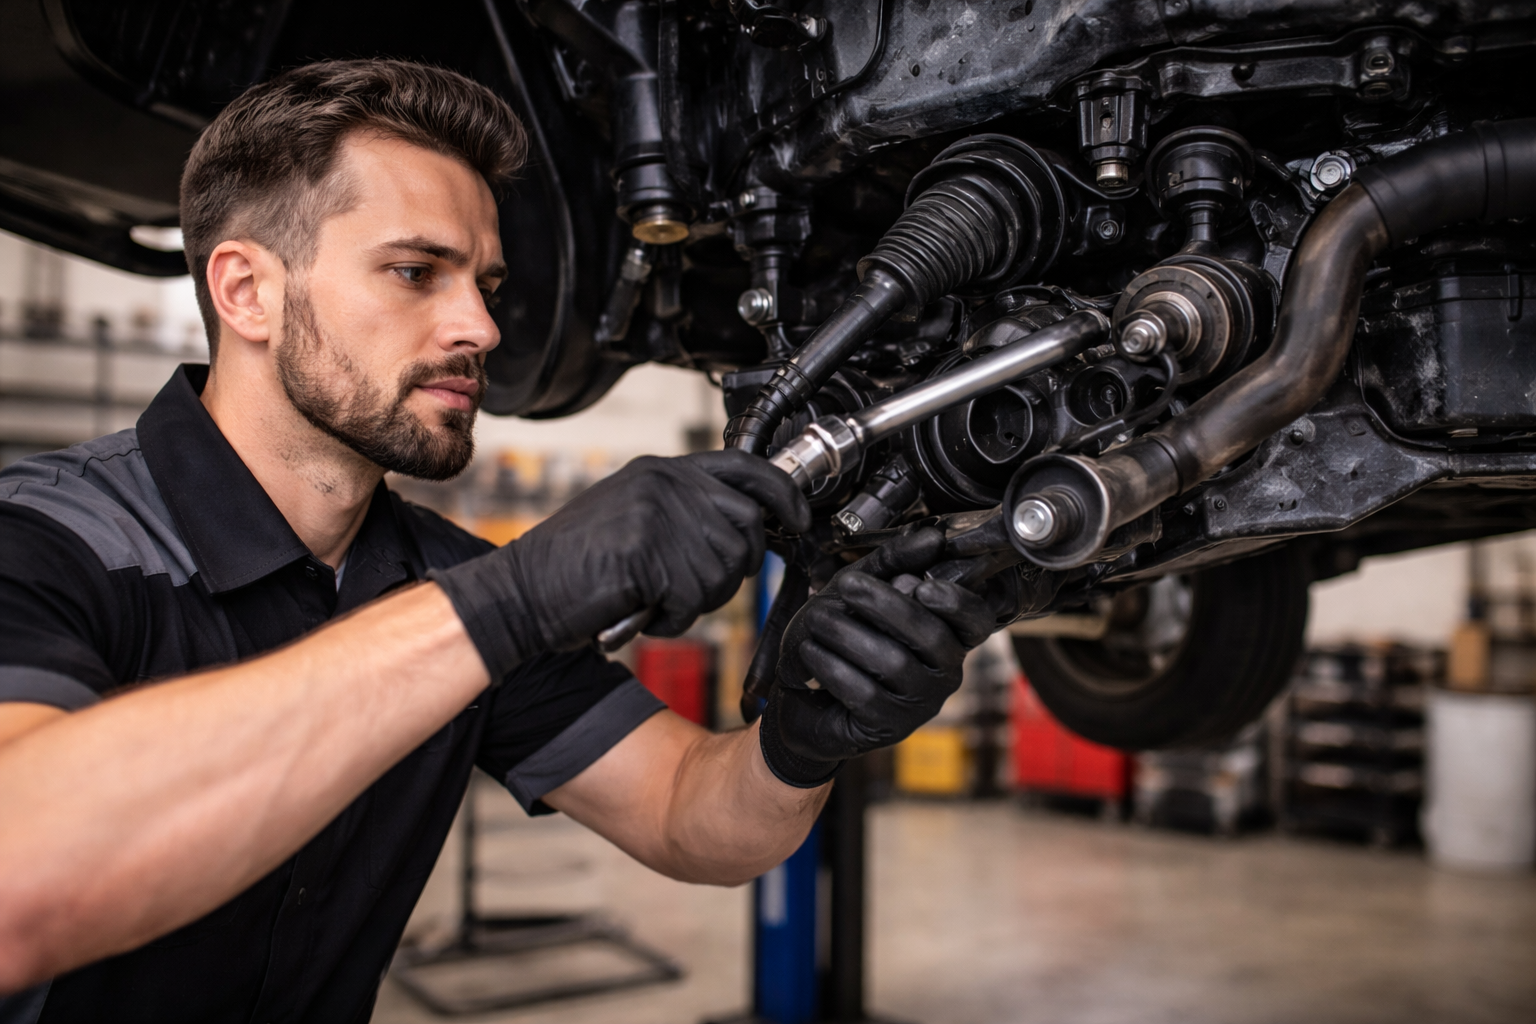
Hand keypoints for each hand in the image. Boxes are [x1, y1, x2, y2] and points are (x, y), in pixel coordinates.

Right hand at [432, 451, 810, 680]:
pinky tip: (643, 614)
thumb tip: (750, 525)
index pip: (747, 468)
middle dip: (733, 571)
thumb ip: (684, 510)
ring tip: (655, 600)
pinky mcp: (647, 552)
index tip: (799, 521)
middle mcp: (663, 483)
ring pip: (726, 570)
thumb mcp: (632, 516)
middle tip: (691, 589)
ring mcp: (656, 514)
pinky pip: (693, 599)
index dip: (784, 496)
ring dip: (697, 601)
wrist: (518, 593)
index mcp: (661, 469)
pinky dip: (673, 620)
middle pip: (748, 527)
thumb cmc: (572, 567)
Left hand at [759, 527, 996, 786]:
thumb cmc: (838, 638)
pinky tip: (810, 653)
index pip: (978, 622)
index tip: (922, 584)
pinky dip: (832, 666)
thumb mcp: (861, 589)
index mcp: (947, 635)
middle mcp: (944, 672)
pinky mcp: (889, 727)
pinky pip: (865, 693)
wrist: (800, 694)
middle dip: (886, 606)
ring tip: (816, 620)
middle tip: (847, 586)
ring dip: (849, 634)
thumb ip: (894, 562)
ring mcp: (920, 704)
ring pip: (894, 663)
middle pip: (932, 637)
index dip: (959, 604)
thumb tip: (933, 537)